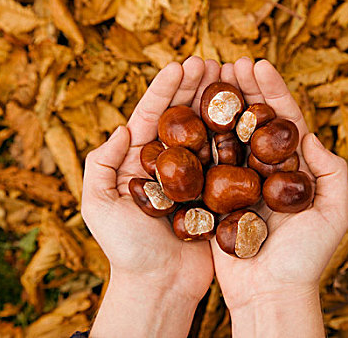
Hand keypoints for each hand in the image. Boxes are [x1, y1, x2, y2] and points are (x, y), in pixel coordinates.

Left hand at [81, 56, 219, 336]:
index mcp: (139, 161)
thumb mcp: (98, 208)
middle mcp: (169, 164)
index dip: (167, 89)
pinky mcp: (216, 193)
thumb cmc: (125, 250)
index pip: (152, 116)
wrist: (158, 284)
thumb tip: (122, 128)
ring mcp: (195, 177)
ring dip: (219, 106)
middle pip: (183, 118)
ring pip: (208, 133)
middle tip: (215, 64)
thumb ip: (100, 166)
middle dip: (197, 89)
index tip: (183, 65)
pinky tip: (249, 118)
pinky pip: (227, 160)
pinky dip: (237, 138)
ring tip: (234, 81)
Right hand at [212, 59, 347, 336]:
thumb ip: (330, 173)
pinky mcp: (216, 198)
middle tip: (230, 63)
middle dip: (245, 91)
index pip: (285, 122)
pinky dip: (201, 139)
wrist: (270, 293)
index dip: (273, 92)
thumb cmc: (306, 259)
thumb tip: (310, 135)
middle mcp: (266, 171)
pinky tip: (190, 115)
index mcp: (295, 170)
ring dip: (221, 107)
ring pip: (230, 137)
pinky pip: (208, 164)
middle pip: (255, 122)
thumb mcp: (334, 214)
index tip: (259, 65)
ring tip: (209, 79)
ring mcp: (240, 183)